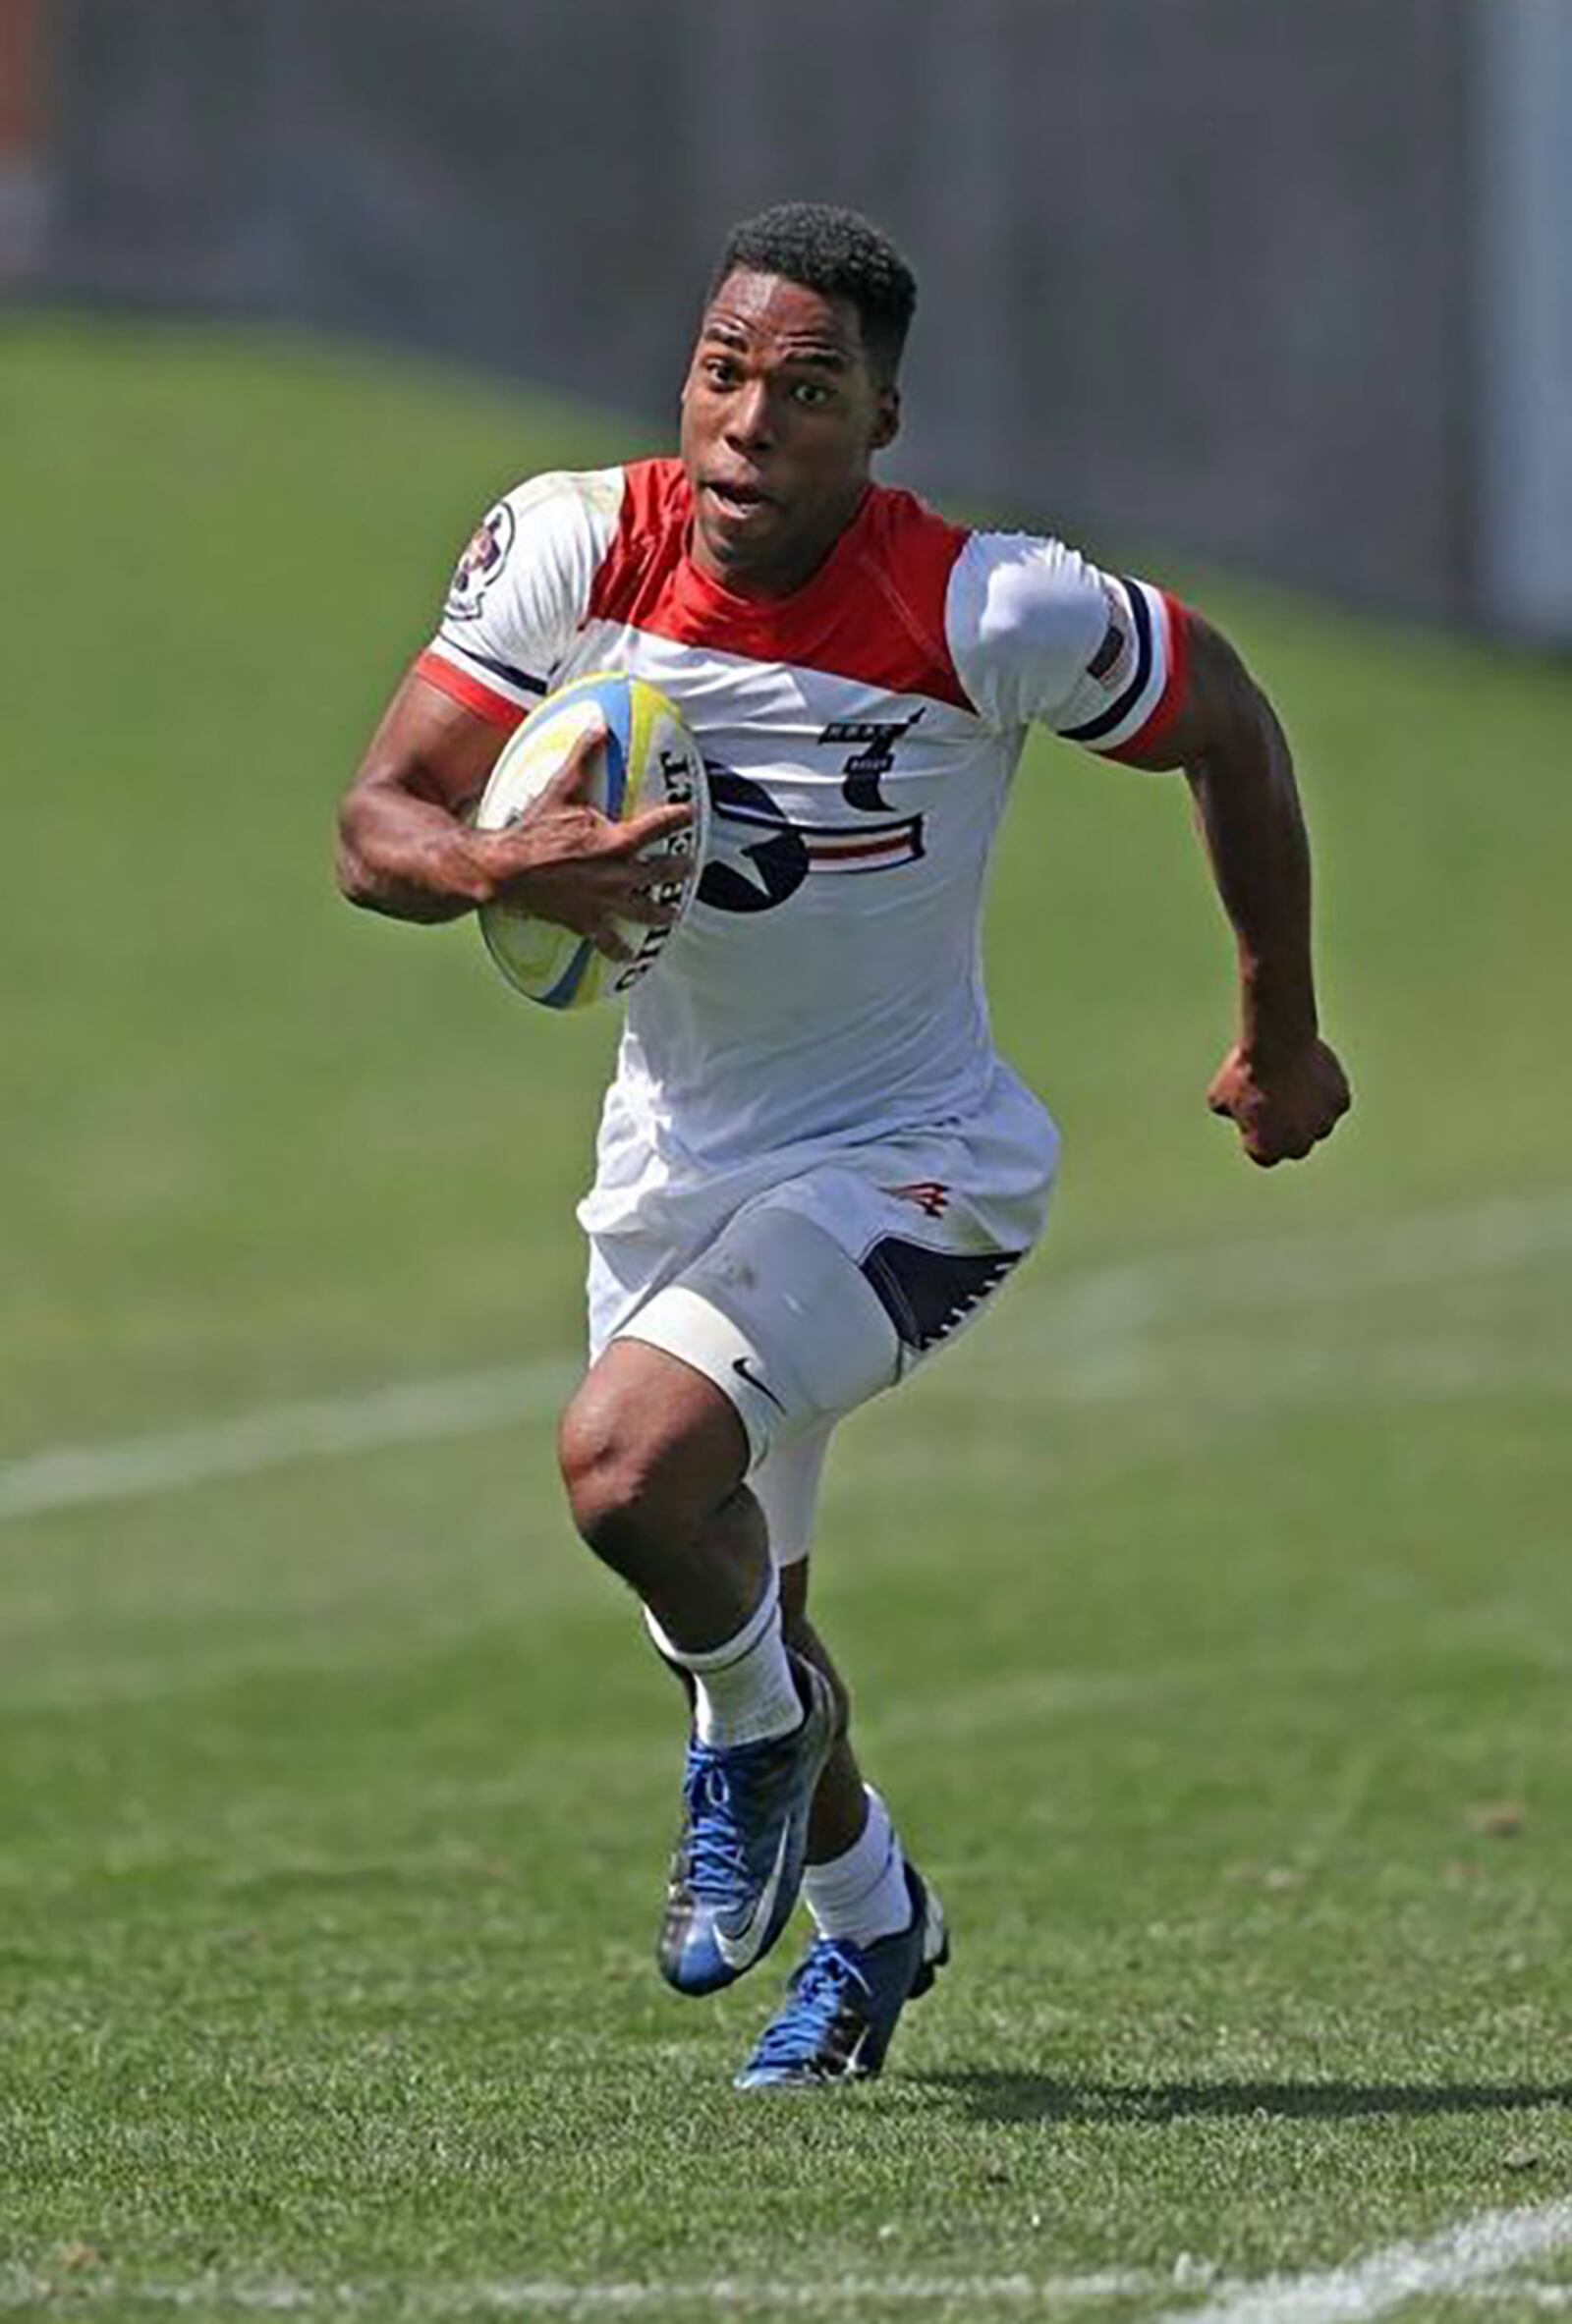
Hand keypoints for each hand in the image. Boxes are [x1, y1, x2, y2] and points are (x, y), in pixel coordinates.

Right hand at [468, 719, 694, 961]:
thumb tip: (600, 722)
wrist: (505, 871)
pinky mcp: (584, 921)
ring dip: (659, 911)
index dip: (677, 817)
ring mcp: (602, 901)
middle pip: (657, 873)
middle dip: (677, 869)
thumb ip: (583, 756)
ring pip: (641, 910)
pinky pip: (606, 940)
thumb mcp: (559, 788)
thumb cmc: (532, 829)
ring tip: (673, 913)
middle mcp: (616, 875)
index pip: (657, 826)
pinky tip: (630, 959)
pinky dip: (618, 949)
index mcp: (615, 842)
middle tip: (692, 867)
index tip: (692, 812)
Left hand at [1207, 1036, 1350, 1166]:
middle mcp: (1298, 1146)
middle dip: (1287, 1127)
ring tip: (1293, 1082)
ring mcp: (1323, 1126)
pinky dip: (1326, 1090)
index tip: (1256, 1115)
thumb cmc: (1244, 1073)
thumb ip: (1230, 1112)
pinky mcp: (1341, 1104)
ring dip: (1309, 1110)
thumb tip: (1234, 1112)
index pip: (1265, 1154)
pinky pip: (1334, 1101)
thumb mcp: (1218, 1096)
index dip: (1260, 1134)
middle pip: (1295, 1144)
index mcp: (1266, 1151)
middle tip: (1277, 1099)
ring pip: (1318, 1123)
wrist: (1275, 1047)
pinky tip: (1310, 1073)